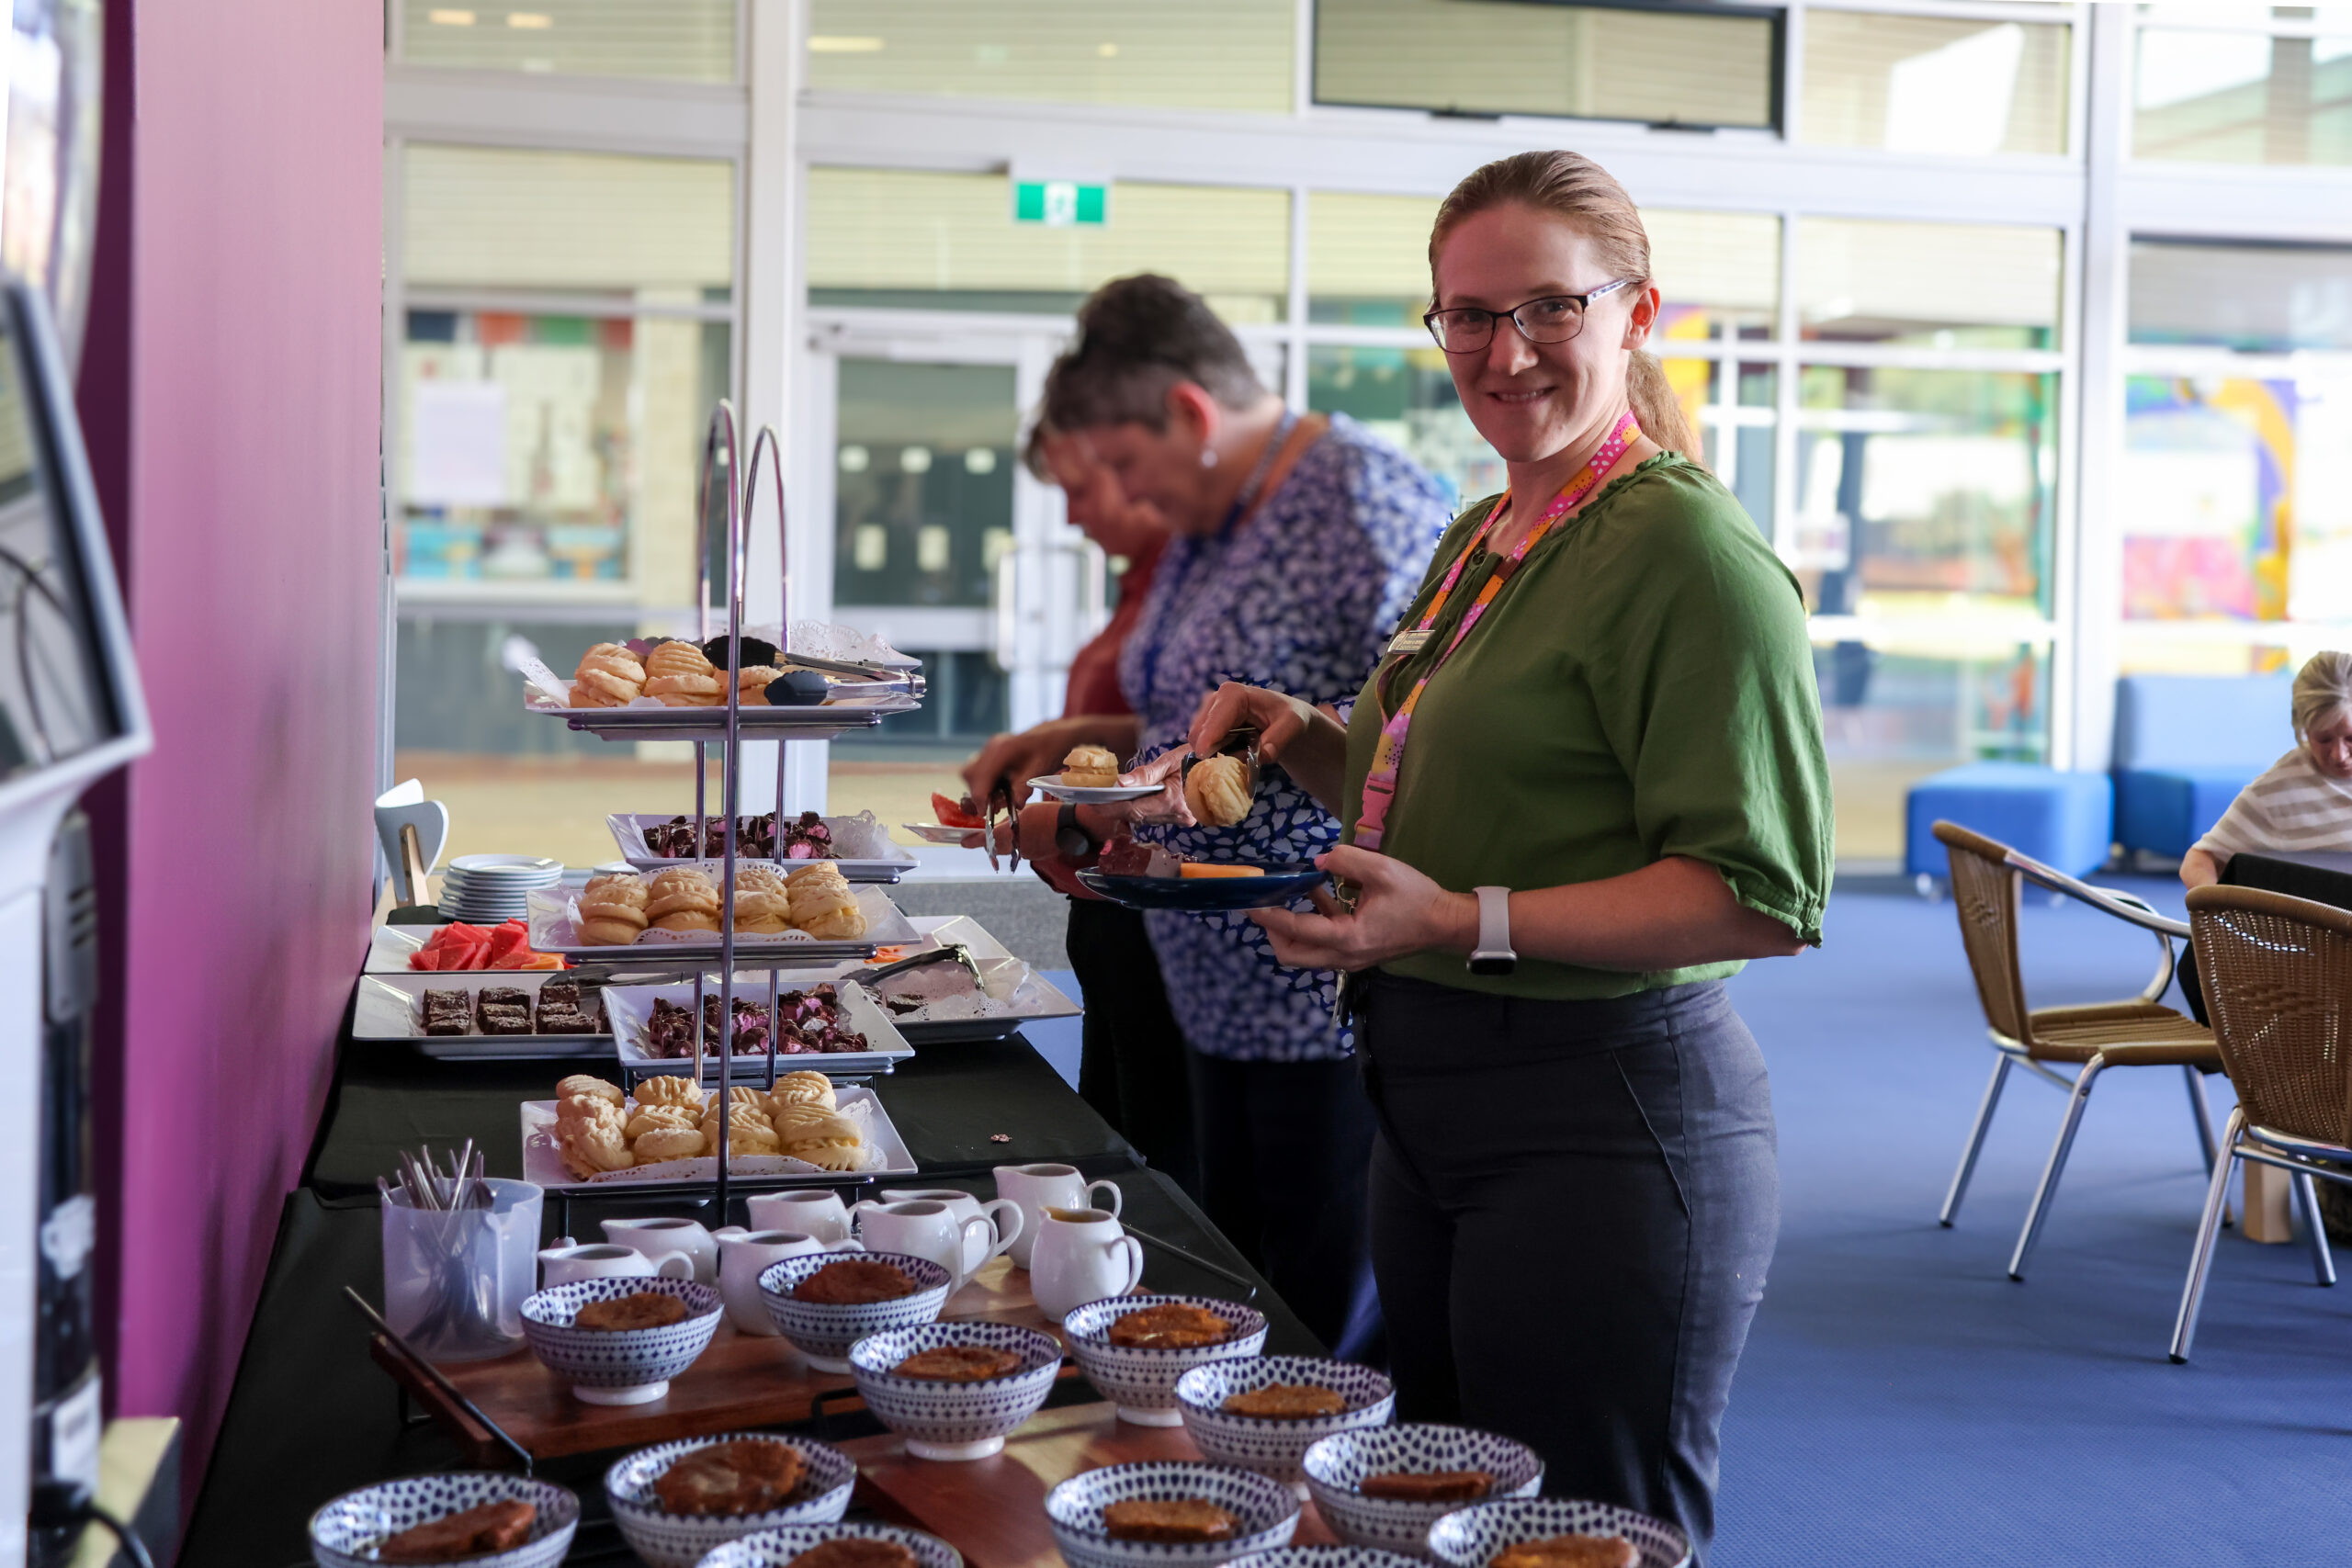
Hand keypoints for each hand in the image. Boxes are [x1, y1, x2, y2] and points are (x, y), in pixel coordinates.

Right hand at [960, 727, 1068, 810]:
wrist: (1052, 736)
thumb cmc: (1048, 750)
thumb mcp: (1039, 770)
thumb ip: (1023, 788)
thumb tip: (1014, 805)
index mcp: (1002, 750)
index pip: (980, 778)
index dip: (980, 798)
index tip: (985, 813)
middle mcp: (991, 747)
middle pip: (970, 774)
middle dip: (978, 794)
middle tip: (993, 807)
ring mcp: (990, 749)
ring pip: (972, 773)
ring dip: (981, 789)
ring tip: (998, 799)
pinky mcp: (992, 753)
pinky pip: (980, 770)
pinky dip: (986, 783)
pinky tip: (1001, 790)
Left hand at [1099, 748, 1193, 827]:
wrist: (1223, 764)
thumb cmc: (1197, 758)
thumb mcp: (1171, 759)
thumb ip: (1146, 773)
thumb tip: (1120, 783)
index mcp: (1175, 801)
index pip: (1135, 809)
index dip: (1111, 807)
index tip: (1092, 803)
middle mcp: (1178, 816)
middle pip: (1137, 816)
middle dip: (1113, 809)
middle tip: (1090, 802)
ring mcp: (1180, 819)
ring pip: (1143, 818)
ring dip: (1123, 809)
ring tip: (1102, 800)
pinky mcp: (1180, 817)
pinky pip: (1153, 815)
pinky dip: (1137, 808)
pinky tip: (1124, 800)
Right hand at [1189, 683, 1318, 768]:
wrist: (1286, 720)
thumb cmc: (1289, 717)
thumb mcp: (1294, 724)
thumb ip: (1280, 738)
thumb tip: (1263, 754)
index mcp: (1232, 694)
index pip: (1213, 721)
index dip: (1208, 741)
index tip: (1208, 761)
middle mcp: (1214, 700)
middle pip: (1198, 734)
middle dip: (1213, 753)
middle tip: (1241, 761)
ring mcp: (1208, 714)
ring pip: (1198, 744)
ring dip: (1217, 755)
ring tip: (1244, 753)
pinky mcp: (1207, 727)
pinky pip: (1202, 748)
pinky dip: (1217, 756)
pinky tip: (1237, 752)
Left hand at [1250, 845, 1474, 970]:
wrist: (1445, 923)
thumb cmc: (1417, 898)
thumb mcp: (1382, 870)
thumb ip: (1345, 861)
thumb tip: (1318, 863)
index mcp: (1348, 939)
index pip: (1296, 929)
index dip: (1268, 915)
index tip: (1247, 903)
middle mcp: (1343, 956)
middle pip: (1291, 953)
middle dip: (1273, 929)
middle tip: (1266, 900)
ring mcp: (1349, 959)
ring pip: (1304, 952)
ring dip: (1291, 926)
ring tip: (1288, 892)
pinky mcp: (1355, 952)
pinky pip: (1321, 943)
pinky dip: (1312, 922)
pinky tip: (1316, 892)